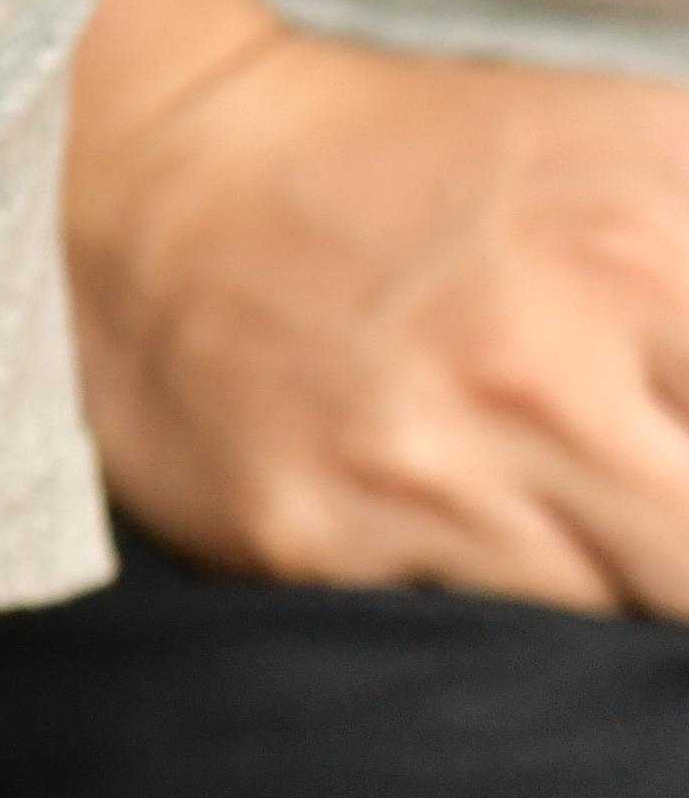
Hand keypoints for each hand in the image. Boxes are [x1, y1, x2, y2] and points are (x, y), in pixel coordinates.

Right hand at [70, 13, 688, 616]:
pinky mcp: (309, 546)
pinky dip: (493, 621)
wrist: (161, 179)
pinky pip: (456, 646)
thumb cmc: (433, 167)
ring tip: (590, 538)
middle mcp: (540, 371)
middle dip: (688, 563)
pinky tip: (477, 556)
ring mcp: (417, 473)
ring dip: (619, 600)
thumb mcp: (645, 151)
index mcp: (647, 250)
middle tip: (659, 526)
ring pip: (605, 628)